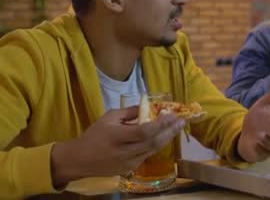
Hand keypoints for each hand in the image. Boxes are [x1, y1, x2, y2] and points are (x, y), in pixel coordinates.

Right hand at [51, 106, 184, 186]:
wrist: (80, 160)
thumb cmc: (95, 135)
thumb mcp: (109, 117)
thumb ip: (129, 112)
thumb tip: (148, 107)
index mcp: (117, 136)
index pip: (144, 131)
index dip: (161, 124)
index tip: (173, 114)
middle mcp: (124, 151)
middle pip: (153, 142)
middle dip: (170, 131)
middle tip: (182, 121)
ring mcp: (128, 162)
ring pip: (153, 150)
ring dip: (167, 138)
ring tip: (177, 128)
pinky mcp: (130, 169)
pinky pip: (147, 155)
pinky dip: (157, 145)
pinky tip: (164, 137)